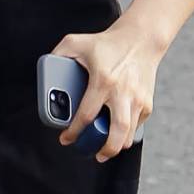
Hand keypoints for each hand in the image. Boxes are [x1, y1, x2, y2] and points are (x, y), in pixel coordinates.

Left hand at [49, 21, 156, 162]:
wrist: (141, 39)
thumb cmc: (108, 42)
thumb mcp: (76, 42)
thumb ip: (57, 55)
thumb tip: (46, 71)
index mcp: (103, 80)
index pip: (86, 114)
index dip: (74, 132)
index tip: (66, 139)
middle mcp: (122, 93)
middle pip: (116, 131)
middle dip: (105, 149)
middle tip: (96, 155)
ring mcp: (137, 99)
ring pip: (129, 134)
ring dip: (117, 146)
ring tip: (106, 149)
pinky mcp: (147, 102)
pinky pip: (137, 125)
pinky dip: (127, 133)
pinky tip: (117, 132)